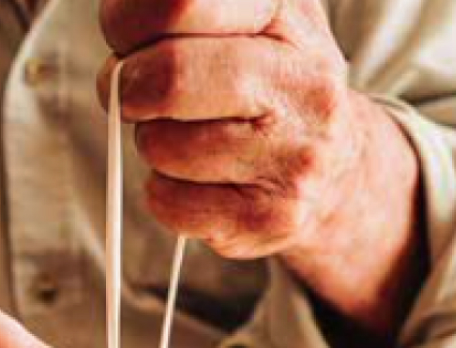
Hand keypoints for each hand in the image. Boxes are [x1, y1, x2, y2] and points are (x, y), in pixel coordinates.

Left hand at [99, 0, 360, 260]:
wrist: (338, 168)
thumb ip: (180, 14)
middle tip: (136, 94)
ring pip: (161, 146)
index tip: (125, 37)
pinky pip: (169, 202)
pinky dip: (164, 192)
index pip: (181, 3)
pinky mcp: (269, 217)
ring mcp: (292, 156)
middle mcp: (303, 83)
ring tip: (188, 138)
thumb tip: (118, 24)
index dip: (128, 20)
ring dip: (153, 144)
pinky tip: (198, 179)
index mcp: (286, 16)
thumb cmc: (267, 85)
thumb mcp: (244, 23)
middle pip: (168, 78)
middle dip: (130, 88)